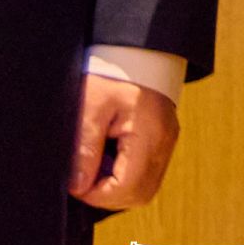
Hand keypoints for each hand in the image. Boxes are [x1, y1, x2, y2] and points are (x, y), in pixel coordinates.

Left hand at [68, 74, 179, 208]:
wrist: (135, 49)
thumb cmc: (112, 72)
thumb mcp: (90, 106)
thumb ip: (84, 148)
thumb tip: (78, 186)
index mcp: (149, 134)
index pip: (127, 188)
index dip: (97, 194)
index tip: (76, 181)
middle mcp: (165, 143)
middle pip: (140, 195)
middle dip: (107, 194)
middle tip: (84, 174)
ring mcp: (167, 143)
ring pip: (144, 188)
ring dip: (117, 185)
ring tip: (96, 161)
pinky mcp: (163, 141)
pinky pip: (147, 174)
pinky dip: (126, 174)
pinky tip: (109, 154)